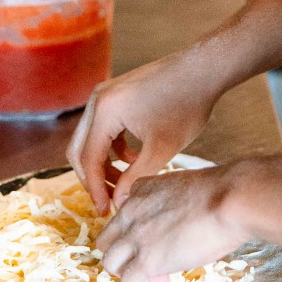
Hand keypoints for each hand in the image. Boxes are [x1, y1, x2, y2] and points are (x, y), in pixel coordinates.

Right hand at [67, 50, 219, 213]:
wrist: (202, 70)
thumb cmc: (185, 106)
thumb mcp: (161, 149)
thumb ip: (136, 178)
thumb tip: (117, 202)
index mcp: (104, 111)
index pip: (88, 159)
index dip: (94, 189)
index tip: (105, 211)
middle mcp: (98, 99)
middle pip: (80, 148)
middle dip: (93, 177)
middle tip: (110, 200)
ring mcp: (106, 94)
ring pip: (91, 138)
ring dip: (104, 163)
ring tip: (125, 183)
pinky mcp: (116, 94)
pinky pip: (104, 127)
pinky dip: (113, 147)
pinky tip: (135, 159)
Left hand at [96, 164, 249, 281]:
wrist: (228, 200)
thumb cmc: (219, 192)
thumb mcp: (182, 184)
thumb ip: (167, 199)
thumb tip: (176, 217)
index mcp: (141, 190)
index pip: (121, 215)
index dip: (136, 231)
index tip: (158, 238)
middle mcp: (131, 212)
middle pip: (106, 239)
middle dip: (124, 253)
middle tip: (150, 260)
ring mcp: (136, 236)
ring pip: (110, 262)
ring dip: (130, 271)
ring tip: (157, 273)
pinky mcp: (147, 260)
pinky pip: (129, 280)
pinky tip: (165, 280)